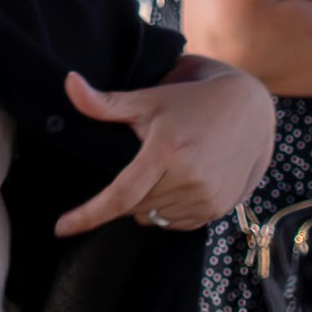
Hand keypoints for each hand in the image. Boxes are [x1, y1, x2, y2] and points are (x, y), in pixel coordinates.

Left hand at [49, 64, 275, 235]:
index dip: (88, 215)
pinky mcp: (217, 210)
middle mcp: (188, 180)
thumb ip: (105, 102)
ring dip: (148, 202)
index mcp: (166, 152)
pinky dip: (168, 209)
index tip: (61, 228)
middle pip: (134, 207)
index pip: (119, 195)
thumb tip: (68, 83)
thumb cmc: (193, 102)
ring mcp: (205, 198)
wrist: (251, 112)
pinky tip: (180, 183)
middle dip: (126, 194)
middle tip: (141, 165)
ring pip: (153, 217)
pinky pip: (175, 223)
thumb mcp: (150, 100)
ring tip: (164, 170)